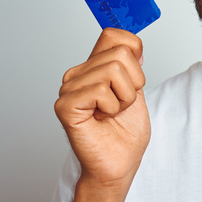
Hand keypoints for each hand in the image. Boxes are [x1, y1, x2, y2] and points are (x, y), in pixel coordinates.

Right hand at [54, 28, 150, 188]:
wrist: (118, 166)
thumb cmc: (124, 135)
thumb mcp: (135, 92)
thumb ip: (131, 67)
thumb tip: (133, 45)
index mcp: (93, 68)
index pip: (113, 34)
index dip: (133, 50)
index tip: (134, 78)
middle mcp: (78, 75)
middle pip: (120, 53)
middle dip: (133, 83)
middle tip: (121, 105)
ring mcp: (69, 89)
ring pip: (113, 69)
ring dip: (123, 98)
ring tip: (111, 114)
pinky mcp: (66, 106)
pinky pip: (100, 90)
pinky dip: (111, 107)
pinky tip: (101, 119)